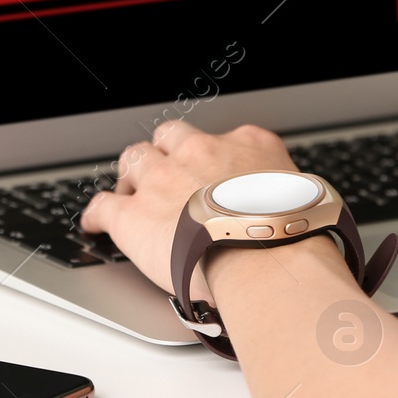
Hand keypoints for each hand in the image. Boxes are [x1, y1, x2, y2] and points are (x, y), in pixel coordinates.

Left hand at [81, 120, 294, 302]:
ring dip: (132, 176)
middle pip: (169, 138)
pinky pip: (102, 206)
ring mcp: (162, 179)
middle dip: (164, 155)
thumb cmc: (290, 236)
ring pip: (134, 160)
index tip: (207, 172)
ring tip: (132, 193)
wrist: (264, 258)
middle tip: (164, 176)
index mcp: (245, 144)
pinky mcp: (133, 214)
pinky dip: (97, 215)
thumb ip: (283, 191)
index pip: (219, 139)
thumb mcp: (301, 196)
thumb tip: (290, 206)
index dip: (207, 158)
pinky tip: (96, 223)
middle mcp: (199, 152)